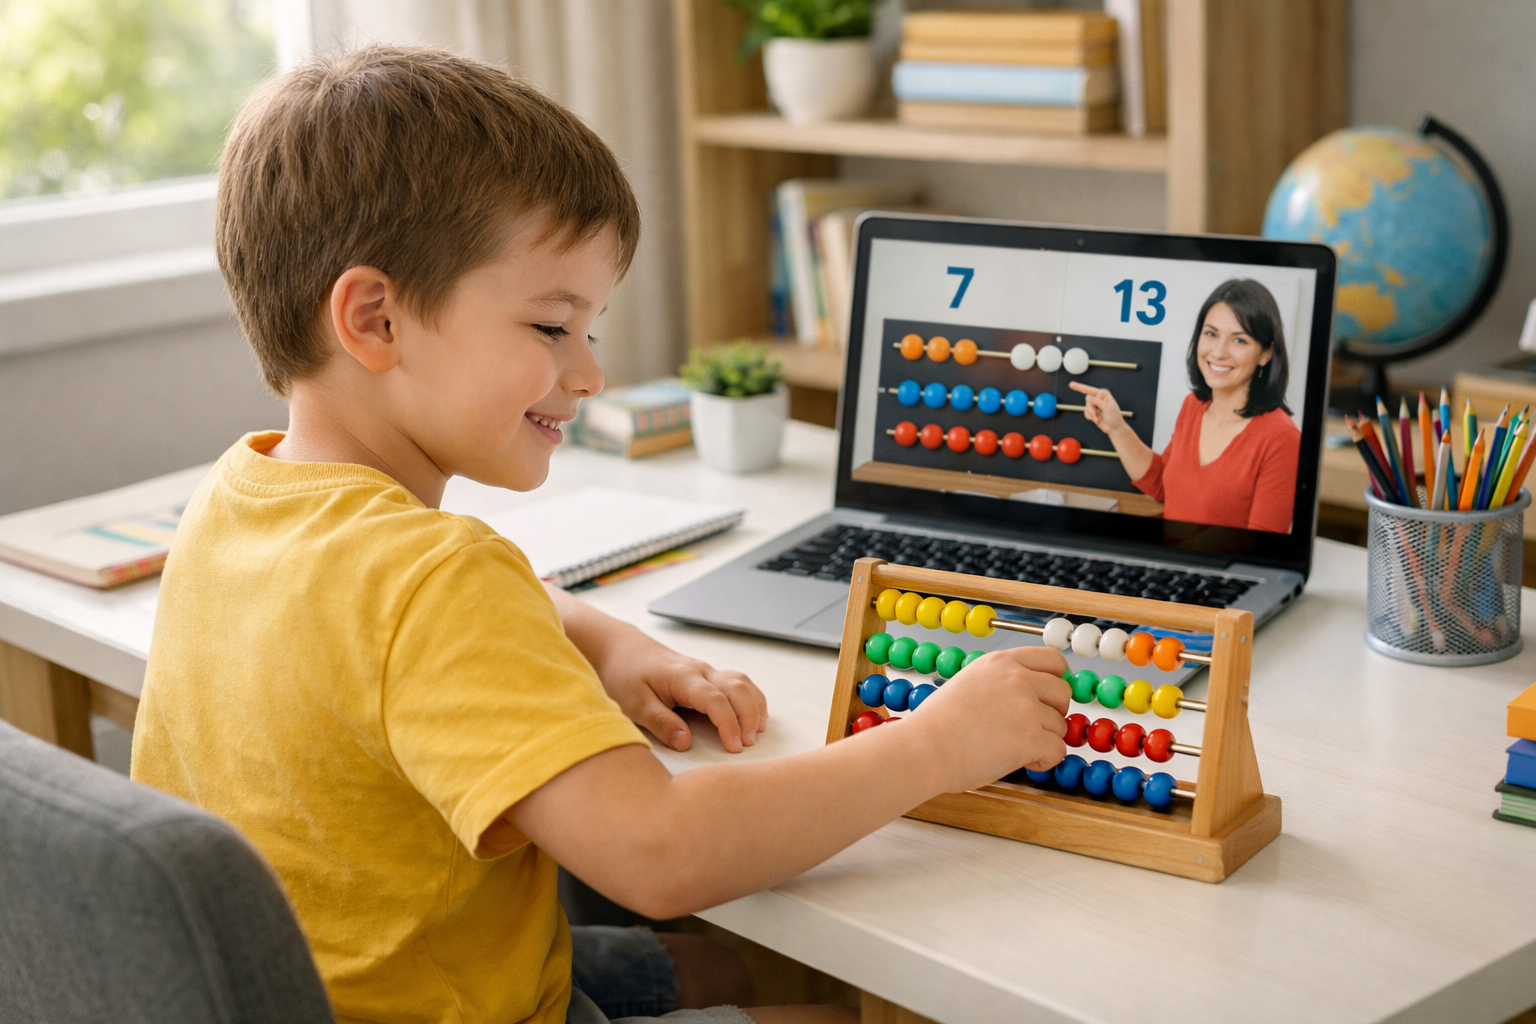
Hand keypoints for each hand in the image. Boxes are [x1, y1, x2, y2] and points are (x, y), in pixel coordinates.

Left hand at [586, 623, 767, 753]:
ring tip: (757, 731)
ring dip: (753, 705)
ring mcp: (705, 670)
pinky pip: (737, 682)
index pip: (716, 700)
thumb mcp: (634, 703)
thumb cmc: (625, 674)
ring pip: (741, 682)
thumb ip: (661, 723)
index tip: (735, 747)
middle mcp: (700, 671)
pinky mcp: (706, 675)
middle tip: (748, 743)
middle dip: (748, 716)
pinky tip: (755, 714)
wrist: (621, 648)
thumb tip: (685, 742)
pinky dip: (750, 697)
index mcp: (683, 677)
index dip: (728, 724)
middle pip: (737, 689)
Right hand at [906, 645, 1070, 792]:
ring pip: (1060, 725)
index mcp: (1000, 662)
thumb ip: (1001, 681)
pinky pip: (1058, 750)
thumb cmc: (938, 724)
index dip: (1057, 679)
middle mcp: (1017, 678)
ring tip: (1017, 748)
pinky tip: (1025, 762)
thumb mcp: (969, 682)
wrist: (924, 748)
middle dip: (1054, 712)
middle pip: (1063, 691)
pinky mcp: (1031, 737)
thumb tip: (1030, 694)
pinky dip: (1044, 760)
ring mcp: (1026, 707)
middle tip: (1035, 727)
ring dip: (1045, 739)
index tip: (1051, 696)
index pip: (1052, 659)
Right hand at [1068, 381, 1128, 435]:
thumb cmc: (1114, 417)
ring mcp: (1095, 404)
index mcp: (1103, 394)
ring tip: (1098, 418)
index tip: (1071, 384)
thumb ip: (1097, 402)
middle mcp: (1098, 397)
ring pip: (1086, 407)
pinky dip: (1090, 417)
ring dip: (1092, 414)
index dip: (1080, 387)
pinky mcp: (1092, 411)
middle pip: (1087, 400)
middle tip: (1097, 413)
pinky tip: (1097, 420)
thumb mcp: (1107, 408)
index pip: (1090, 390)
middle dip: (1091, 408)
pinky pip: (1085, 412)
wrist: (1114, 428)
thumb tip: (1088, 398)